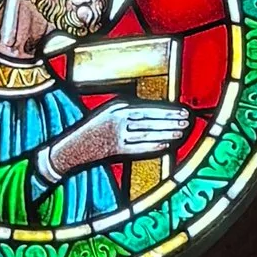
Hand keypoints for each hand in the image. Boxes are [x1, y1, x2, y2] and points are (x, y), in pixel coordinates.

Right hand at [40, 97, 191, 179]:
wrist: (70, 148)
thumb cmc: (93, 129)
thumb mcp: (109, 112)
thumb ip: (129, 110)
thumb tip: (156, 112)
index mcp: (118, 107)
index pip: (148, 108)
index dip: (167, 111)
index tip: (182, 112)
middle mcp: (117, 119)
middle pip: (150, 120)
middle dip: (170, 121)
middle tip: (186, 121)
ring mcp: (115, 135)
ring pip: (146, 133)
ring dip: (165, 133)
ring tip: (180, 132)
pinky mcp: (113, 149)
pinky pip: (137, 147)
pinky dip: (152, 145)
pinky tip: (165, 144)